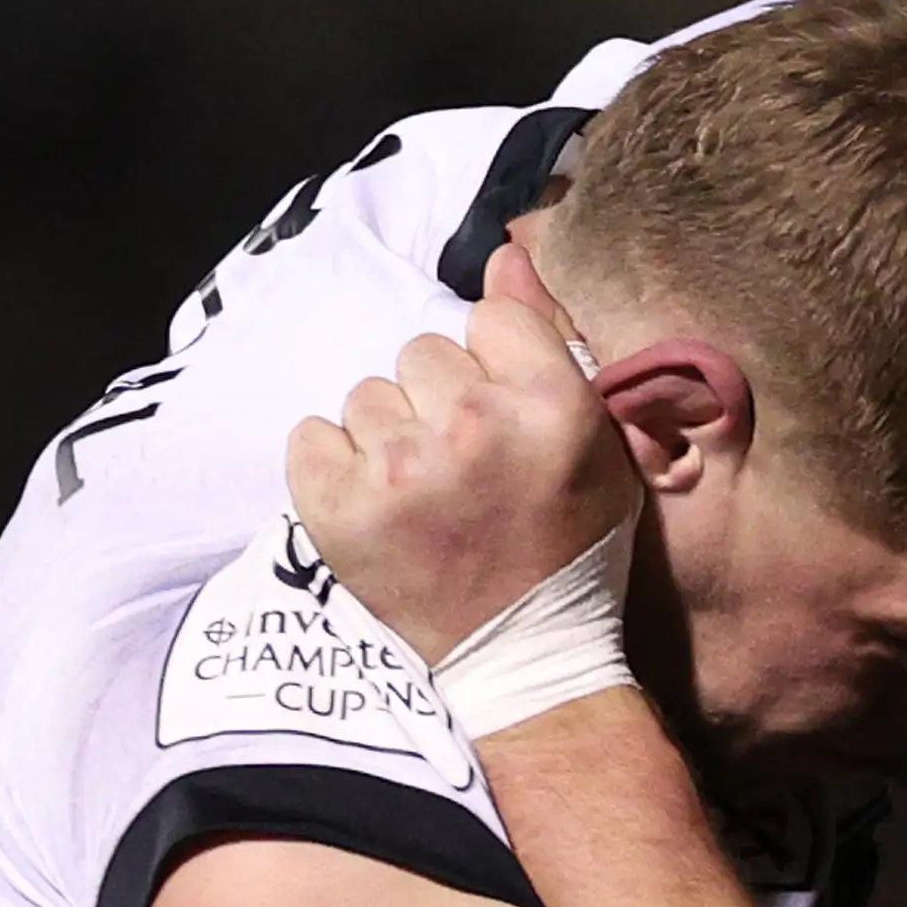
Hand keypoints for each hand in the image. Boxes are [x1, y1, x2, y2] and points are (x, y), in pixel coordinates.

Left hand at [289, 244, 637, 664]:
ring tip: (421, 491)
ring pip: (366, 395)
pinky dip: (334, 466)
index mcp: (550, 405)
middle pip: (422, 352)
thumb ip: (549, 341)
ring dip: (388, 435)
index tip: (505, 418)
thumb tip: (501, 251)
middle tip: (463, 464)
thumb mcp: (596, 444)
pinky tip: (375, 503)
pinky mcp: (336, 508)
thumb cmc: (571, 546)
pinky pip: (309, 436)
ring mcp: (398, 469)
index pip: (489, 319)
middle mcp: (472, 425)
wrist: (525, 656)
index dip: (496, 366)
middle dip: (438, 399)